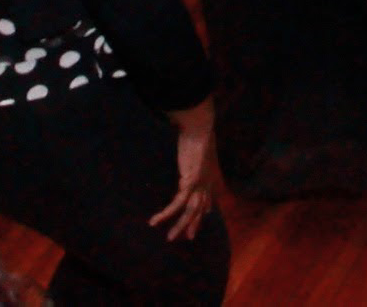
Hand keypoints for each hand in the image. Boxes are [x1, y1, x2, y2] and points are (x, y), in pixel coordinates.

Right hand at [150, 99, 215, 241]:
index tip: (206, 214)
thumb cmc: (198, 131)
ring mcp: (199, 185)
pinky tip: (157, 220)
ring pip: (190, 211)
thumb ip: (196, 151)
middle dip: (193, 223)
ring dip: (179, 225)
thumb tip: (192, 146)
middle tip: (187, 237)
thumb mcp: (199, 145)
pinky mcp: (189, 183)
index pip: (208, 195)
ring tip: (169, 237)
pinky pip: (177, 204)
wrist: (200, 128)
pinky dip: (166, 213)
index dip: (206, 207)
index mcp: (209, 174)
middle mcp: (206, 182)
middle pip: (200, 208)